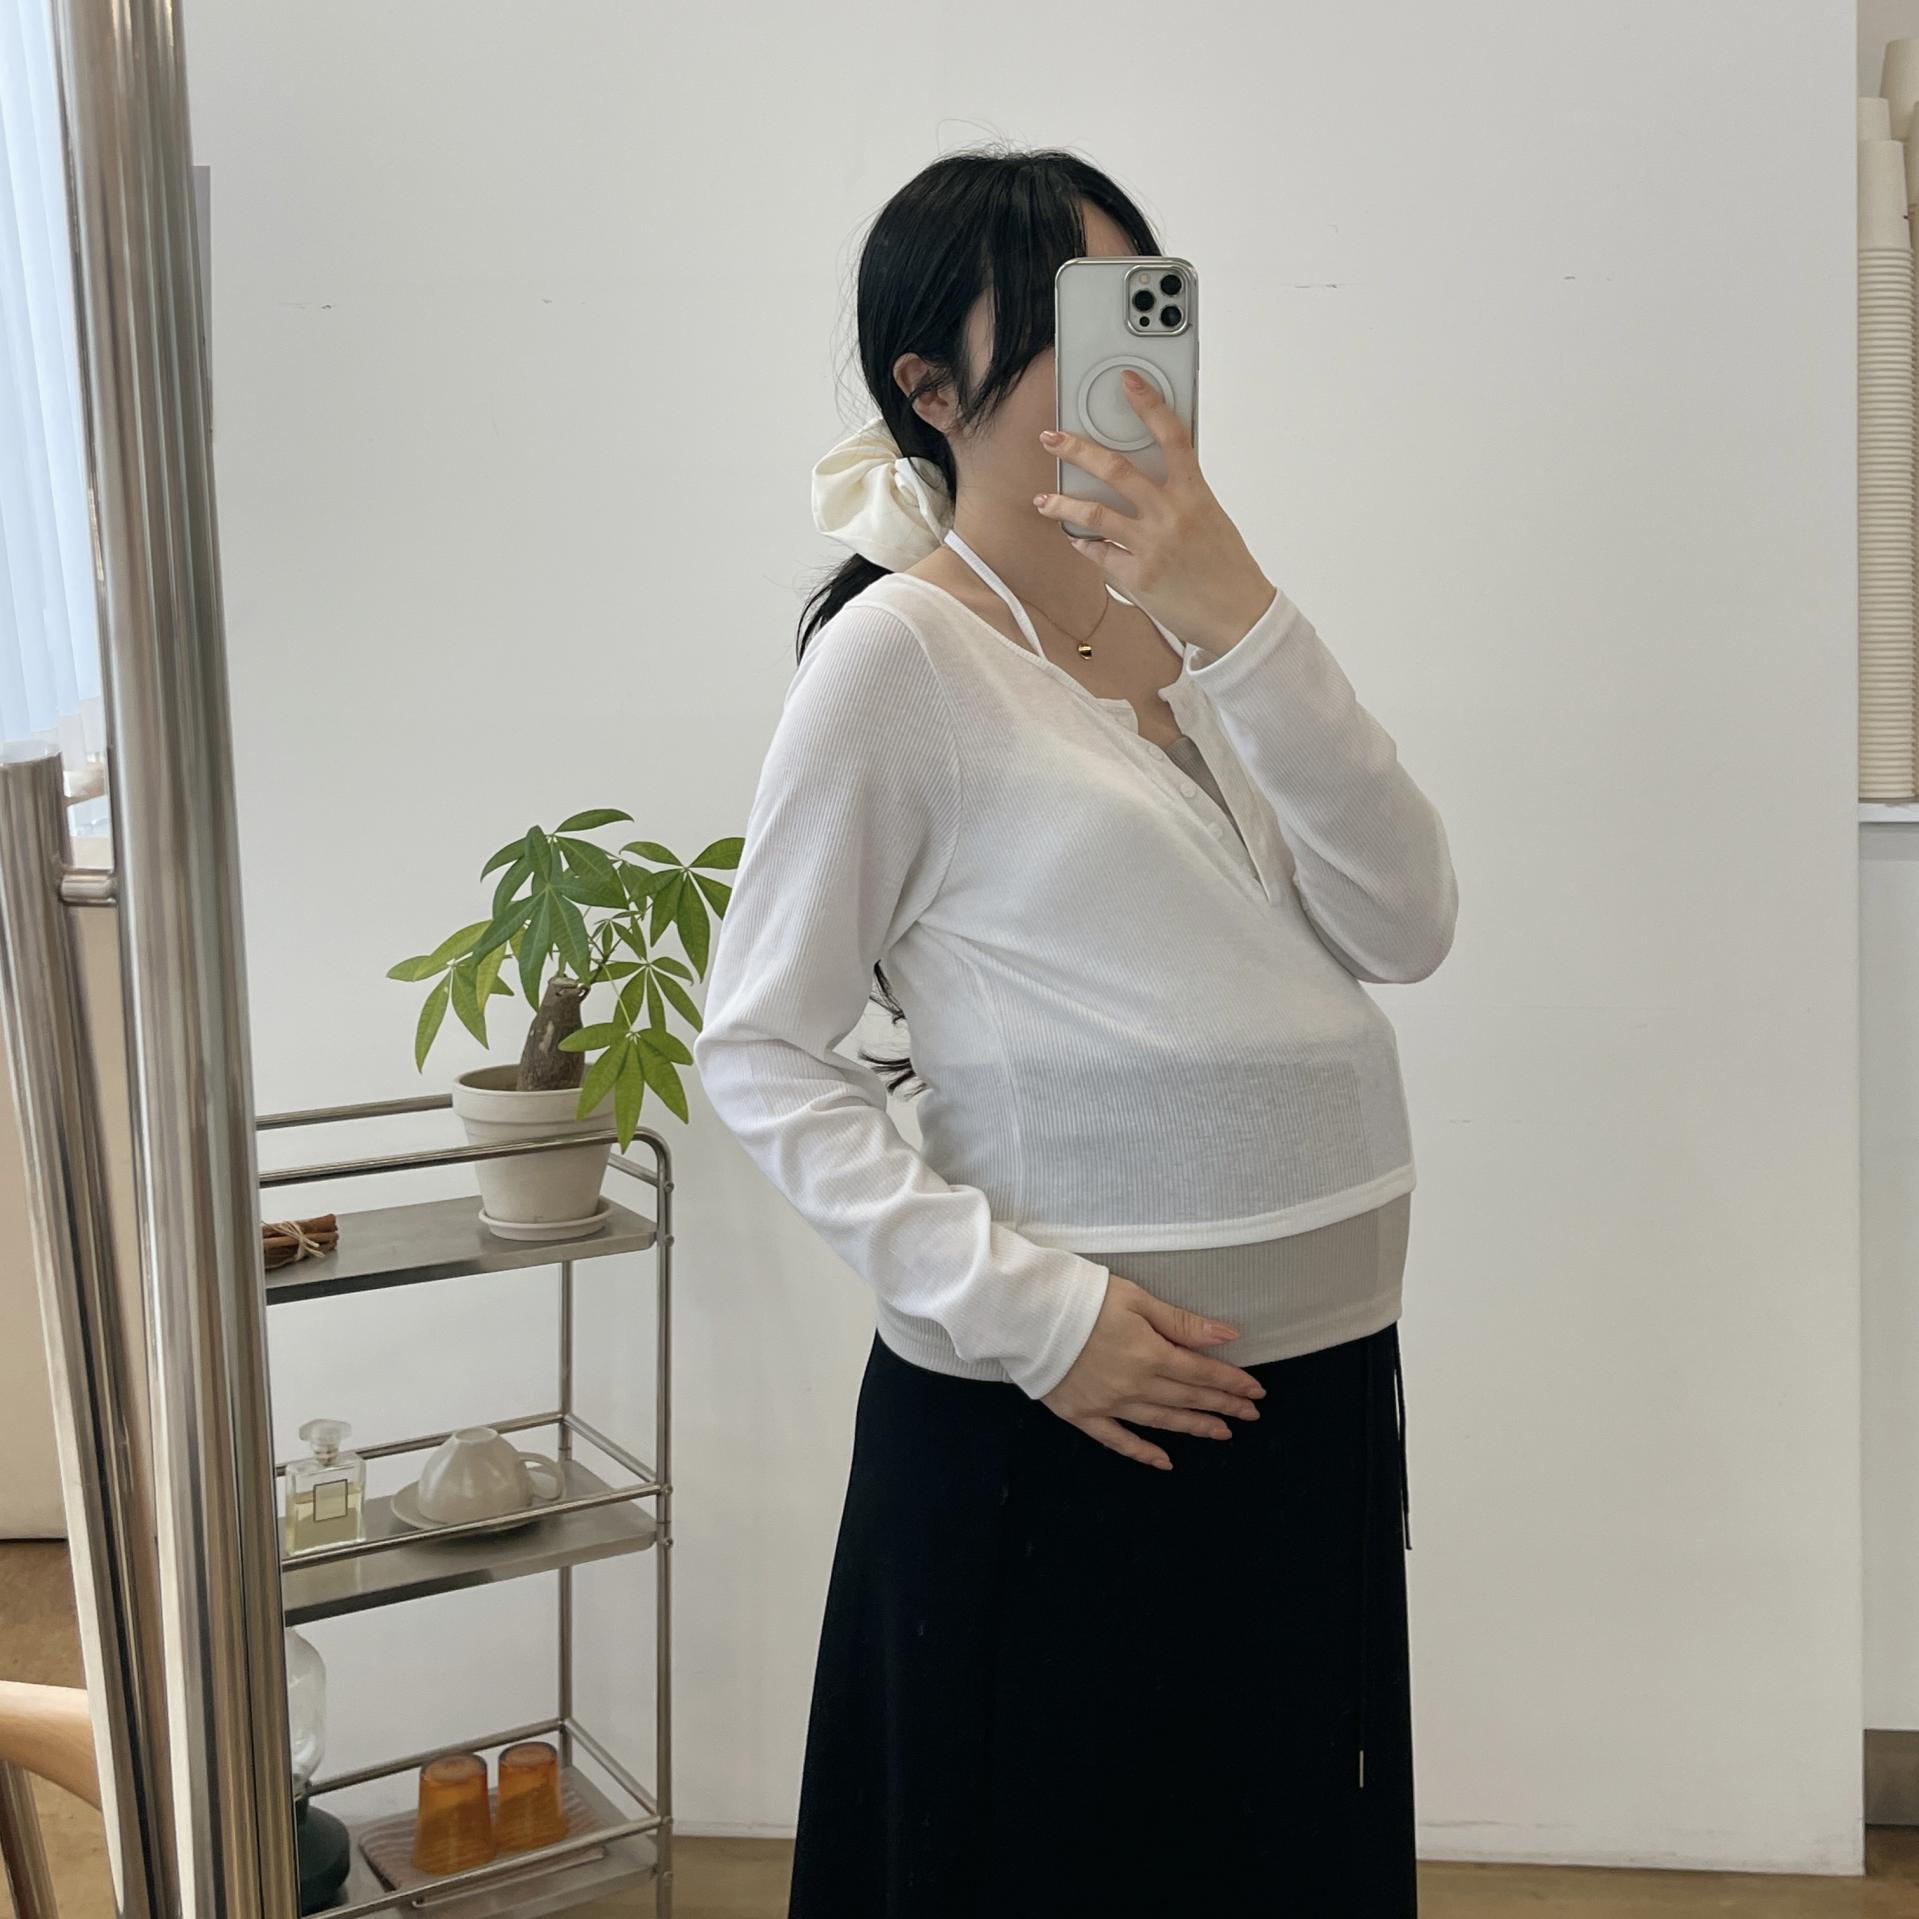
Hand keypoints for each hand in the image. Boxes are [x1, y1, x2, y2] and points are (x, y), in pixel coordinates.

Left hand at [1035, 373, 1277, 656]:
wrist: (1238, 617)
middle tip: (1052, 439)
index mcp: (1195, 493)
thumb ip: (1181, 496)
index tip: (1127, 380)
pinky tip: (1076, 540)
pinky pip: (1099, 553)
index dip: (1148, 404)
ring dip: (1062, 504)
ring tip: (1043, 501)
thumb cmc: (1227, 567)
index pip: (1172, 436)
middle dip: (1077, 449)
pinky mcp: (1137, 578)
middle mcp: (1171, 514)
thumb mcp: (1211, 519)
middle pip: (1115, 469)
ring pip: (1093, 514)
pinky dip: (1084, 545)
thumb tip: (1146, 480)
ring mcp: (1152, 546)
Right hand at [1041, 1270, 1267, 1470]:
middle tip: (1250, 1414)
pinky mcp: (1082, 1416)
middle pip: (1187, 1398)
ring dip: (1194, 1427)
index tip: (1256, 1391)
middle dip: (1223, 1405)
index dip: (1232, 1382)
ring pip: (1162, 1421)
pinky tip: (1166, 1462)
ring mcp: (1108, 1405)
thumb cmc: (1081, 1297)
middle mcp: (1135, 1386)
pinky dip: (1143, 1453)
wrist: (1024, 1314)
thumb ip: (1182, 1322)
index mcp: (1150, 1355)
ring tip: (1222, 1432)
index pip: (1201, 1372)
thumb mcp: (1135, 1298)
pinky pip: (1118, 1441)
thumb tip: (1228, 1335)